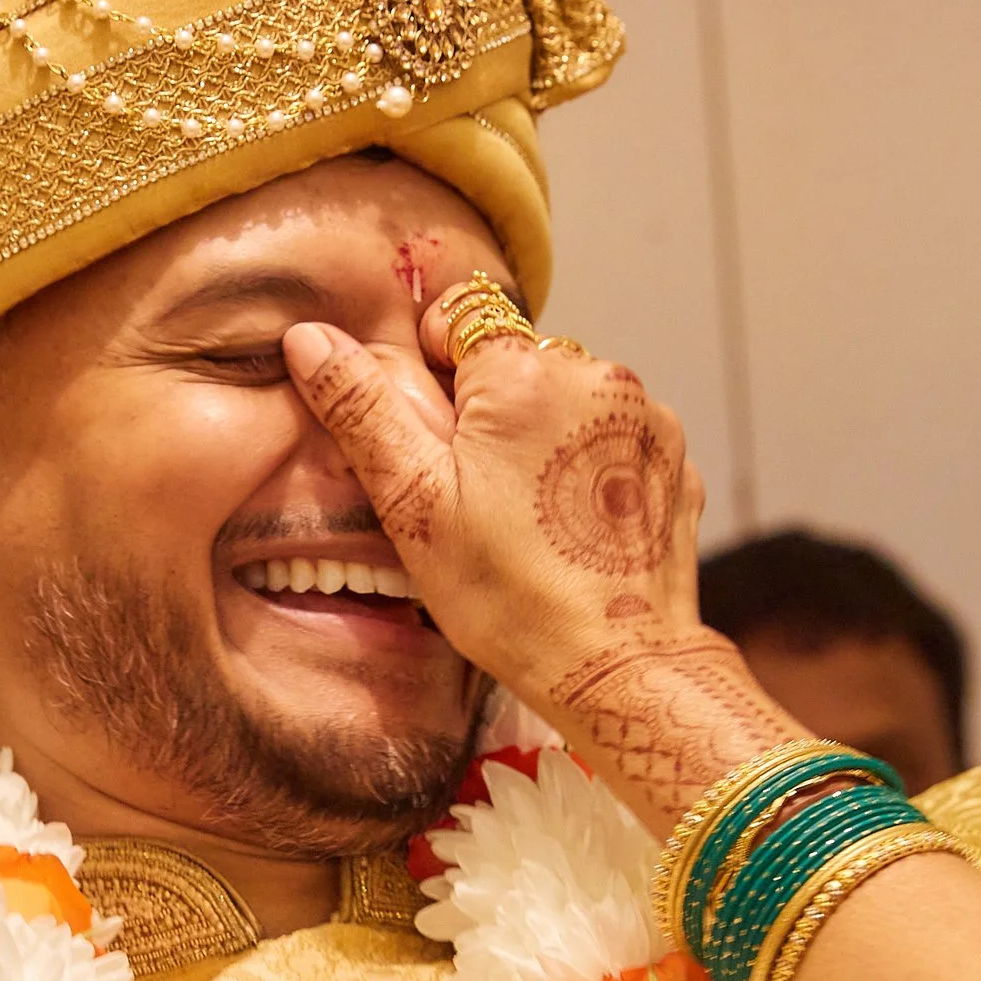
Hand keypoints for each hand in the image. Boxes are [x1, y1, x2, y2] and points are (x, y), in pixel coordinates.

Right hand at [282, 296, 800, 831]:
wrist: (613, 665)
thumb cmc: (506, 594)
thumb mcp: (412, 504)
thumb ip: (360, 409)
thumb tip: (308, 337)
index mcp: (524, 374)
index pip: (461, 315)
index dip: (433, 371)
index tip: (435, 440)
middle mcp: (597, 375)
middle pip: (516, 360)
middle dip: (489, 408)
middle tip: (475, 494)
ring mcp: (644, 416)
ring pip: (567, 397)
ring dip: (541, 435)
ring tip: (526, 516)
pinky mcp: (673, 457)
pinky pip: (612, 436)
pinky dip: (587, 465)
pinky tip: (570, 525)